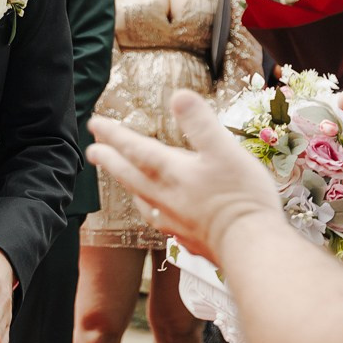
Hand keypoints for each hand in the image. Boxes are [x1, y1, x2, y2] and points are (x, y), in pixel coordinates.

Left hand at [87, 91, 283, 267]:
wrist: (250, 247)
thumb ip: (200, 123)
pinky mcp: (187, 237)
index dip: (114, 133)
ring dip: (127, 185)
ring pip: (141, 198)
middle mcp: (166, 196)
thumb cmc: (240, 197)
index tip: (94, 123)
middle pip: (129, 174)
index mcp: (172, 171)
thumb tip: (179, 96)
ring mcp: (174, 219)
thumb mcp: (225, 150)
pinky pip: (159, 220)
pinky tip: (157, 212)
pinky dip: (150, 210)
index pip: (136, 148)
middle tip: (92, 151)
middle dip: (109, 160)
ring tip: (120, 179)